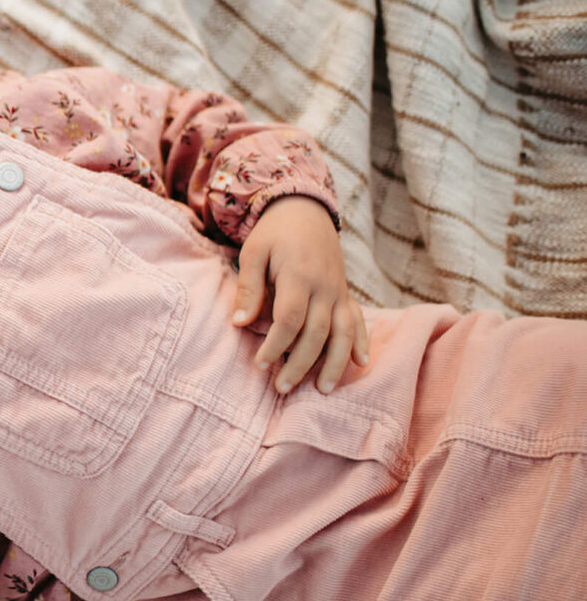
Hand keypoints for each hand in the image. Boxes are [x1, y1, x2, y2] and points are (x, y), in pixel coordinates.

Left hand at [231, 196, 368, 393]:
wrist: (305, 211)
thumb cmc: (274, 233)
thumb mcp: (253, 252)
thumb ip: (248, 288)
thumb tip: (238, 324)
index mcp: (298, 276)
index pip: (290, 319)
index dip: (276, 345)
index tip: (260, 365)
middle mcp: (324, 286)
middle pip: (317, 332)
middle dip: (301, 363)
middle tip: (282, 388)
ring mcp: (339, 291)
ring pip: (343, 332)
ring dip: (334, 362)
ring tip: (322, 389)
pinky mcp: (346, 293)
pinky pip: (358, 320)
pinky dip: (360, 342)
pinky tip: (359, 364)